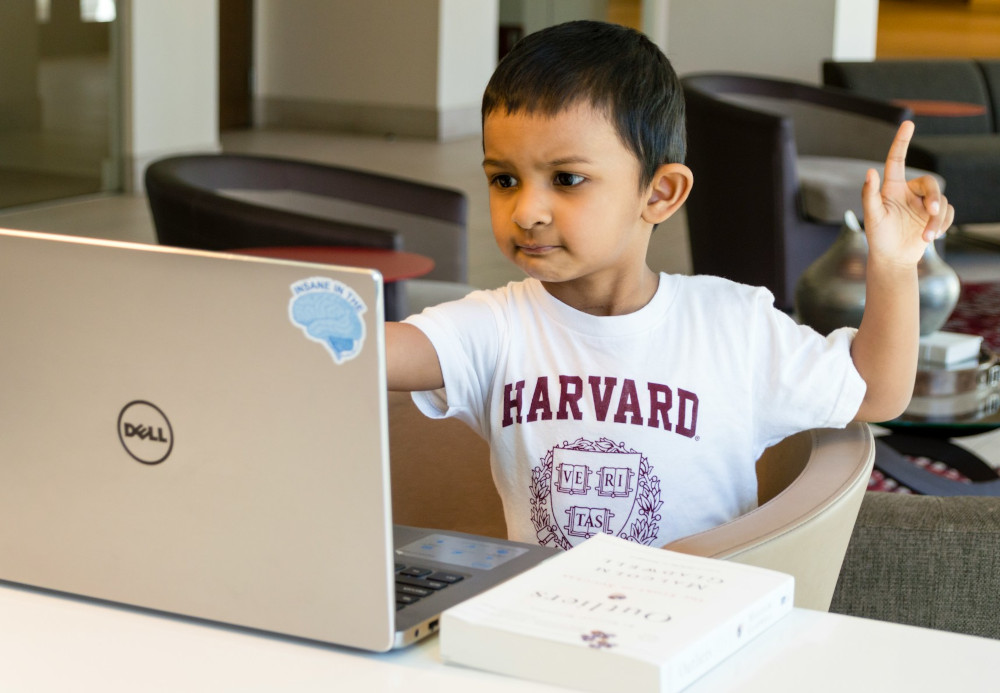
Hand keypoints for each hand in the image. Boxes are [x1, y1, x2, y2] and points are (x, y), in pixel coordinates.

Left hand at [861, 120, 954, 265]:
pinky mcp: (935, 215)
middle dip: (934, 199)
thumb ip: (870, 195)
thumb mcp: (872, 217)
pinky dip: (942, 225)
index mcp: (892, 187)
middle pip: (931, 184)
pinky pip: (948, 212)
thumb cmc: (878, 237)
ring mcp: (923, 203)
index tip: (908, 123)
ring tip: (927, 236)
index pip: (896, 160)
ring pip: (942, 201)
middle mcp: (909, 192)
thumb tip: (869, 172)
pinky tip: (932, 236)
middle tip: (932, 212)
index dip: (902, 141)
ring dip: (936, 220)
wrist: (893, 258)